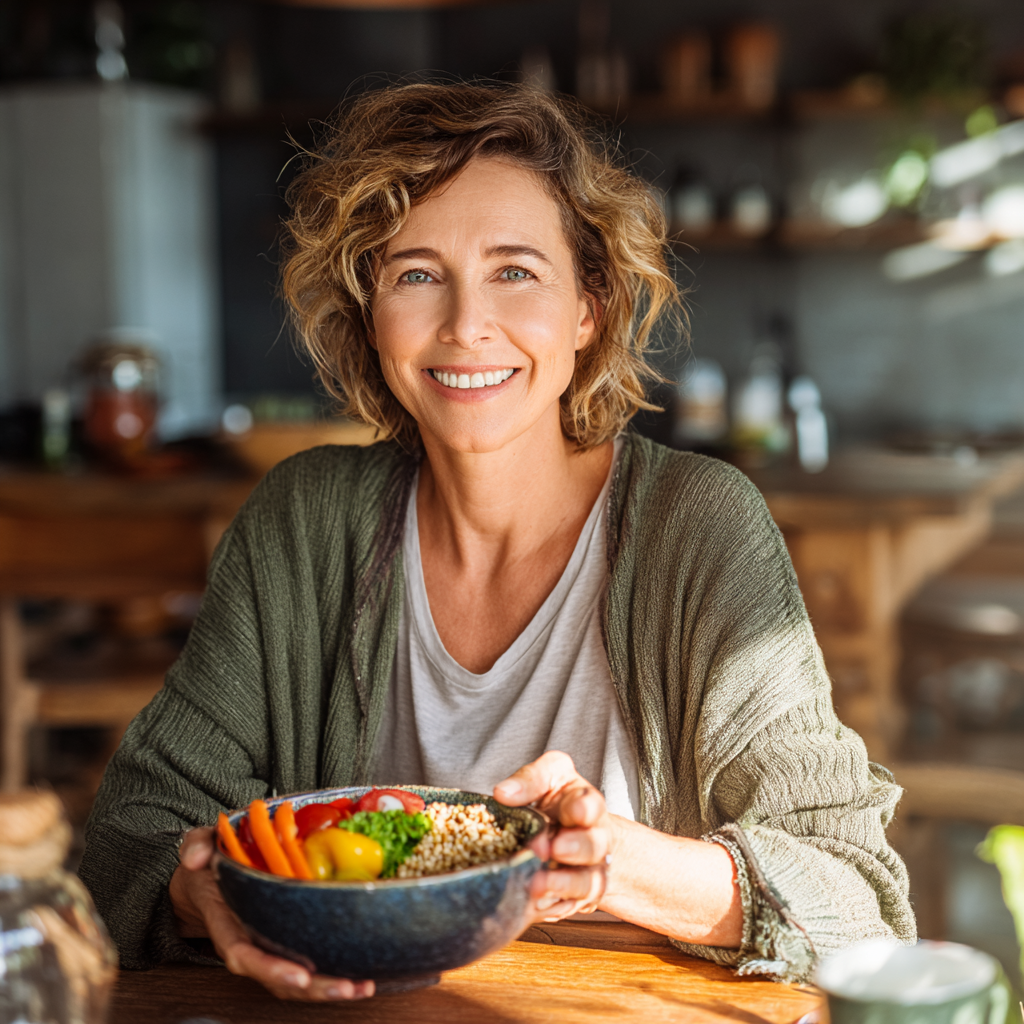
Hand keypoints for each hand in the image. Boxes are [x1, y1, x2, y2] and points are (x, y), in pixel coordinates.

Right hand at [169, 827, 373, 1000]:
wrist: (208, 879)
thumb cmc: (209, 865)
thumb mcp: (199, 846)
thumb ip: (196, 846)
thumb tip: (197, 857)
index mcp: (227, 926)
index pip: (244, 956)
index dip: (271, 969)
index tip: (300, 975)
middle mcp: (249, 944)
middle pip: (278, 978)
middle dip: (313, 989)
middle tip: (346, 986)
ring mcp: (269, 947)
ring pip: (297, 981)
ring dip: (329, 988)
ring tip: (362, 986)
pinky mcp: (287, 942)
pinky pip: (308, 964)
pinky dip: (333, 971)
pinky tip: (361, 974)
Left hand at [494, 751, 614, 923]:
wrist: (578, 833)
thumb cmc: (559, 802)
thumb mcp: (548, 777)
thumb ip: (530, 780)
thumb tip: (502, 793)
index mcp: (585, 804)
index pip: (590, 805)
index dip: (584, 809)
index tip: (574, 811)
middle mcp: (593, 838)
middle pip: (593, 845)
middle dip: (577, 848)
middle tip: (555, 848)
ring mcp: (589, 869)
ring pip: (586, 881)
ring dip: (563, 884)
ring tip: (538, 885)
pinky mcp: (579, 896)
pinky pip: (571, 906)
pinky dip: (555, 907)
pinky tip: (537, 906)